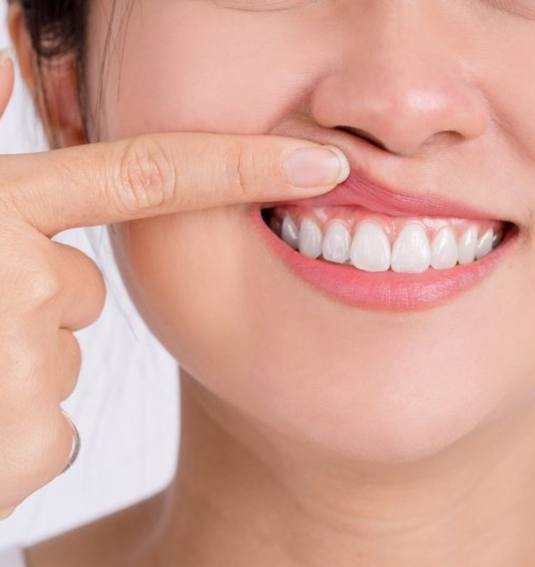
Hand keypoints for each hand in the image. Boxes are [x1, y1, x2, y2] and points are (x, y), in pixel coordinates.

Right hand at [0, 49, 348, 517]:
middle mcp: (20, 280)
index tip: (322, 165)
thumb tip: (3, 49)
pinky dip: (17, 429)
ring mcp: (28, 368)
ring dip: (16, 366)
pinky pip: (57, 425)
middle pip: (82, 287)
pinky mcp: (36, 444)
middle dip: (36, 303)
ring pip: (63, 353)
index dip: (246, 165)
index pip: (151, 176)